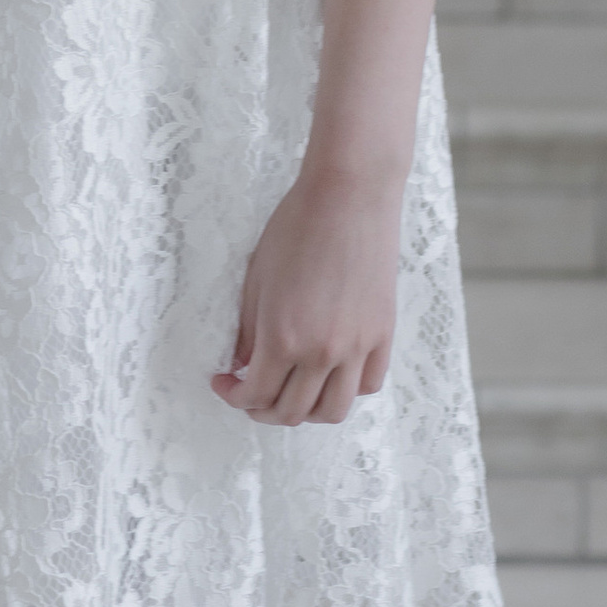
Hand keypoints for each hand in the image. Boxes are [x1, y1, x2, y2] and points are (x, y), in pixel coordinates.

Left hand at [214, 167, 401, 425]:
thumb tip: (244, 365)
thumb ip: (249, 328)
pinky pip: (368, 384)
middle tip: (250, 394)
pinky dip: (346, 390)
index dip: (235, 397)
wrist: (350, 194)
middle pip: (293, 412)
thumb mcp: (257, 275)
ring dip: (306, 412)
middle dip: (263, 410)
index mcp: (283, 337)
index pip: (257, 394)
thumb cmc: (296, 225)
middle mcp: (322, 353)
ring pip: (333, 411)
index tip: (224, 384)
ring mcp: (357, 347)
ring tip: (290, 393)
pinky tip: (329, 373)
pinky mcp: (382, 335)